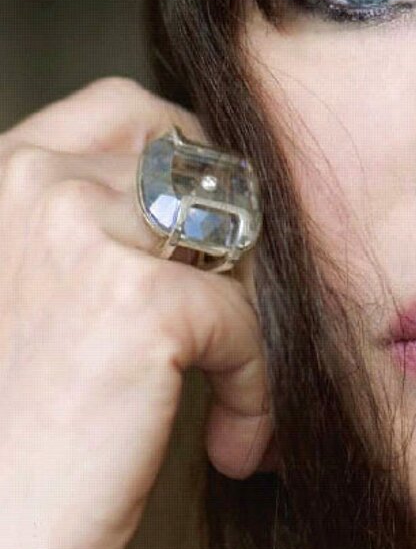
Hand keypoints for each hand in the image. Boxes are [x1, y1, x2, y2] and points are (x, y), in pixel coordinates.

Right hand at [0, 76, 273, 548]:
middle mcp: (30, 182)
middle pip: (198, 168)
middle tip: (236, 317)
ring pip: (236, 242)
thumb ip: (83, 229)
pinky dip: (258, 387)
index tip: (214, 229)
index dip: (189, 160)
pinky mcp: (143, 300)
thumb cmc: (12, 428)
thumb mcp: (29, 294)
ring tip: (232, 394)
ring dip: (251, 319)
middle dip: (234, 241)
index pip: (122, 107)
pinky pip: (250, 322)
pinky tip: (234, 441)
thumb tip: (200, 195)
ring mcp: (84, 232)